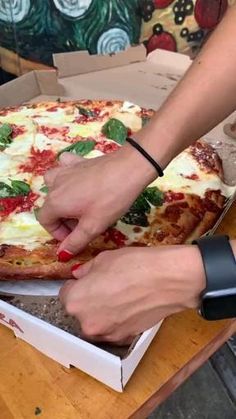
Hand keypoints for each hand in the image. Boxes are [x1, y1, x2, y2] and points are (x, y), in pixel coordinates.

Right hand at [38, 145, 155, 257]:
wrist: (129, 169)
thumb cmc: (110, 200)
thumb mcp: (93, 226)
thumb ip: (75, 242)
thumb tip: (62, 254)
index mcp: (55, 202)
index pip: (45, 222)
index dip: (57, 233)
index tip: (74, 238)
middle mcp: (55, 185)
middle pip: (51, 206)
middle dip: (63, 220)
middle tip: (83, 226)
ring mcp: (65, 170)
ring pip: (53, 185)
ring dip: (61, 197)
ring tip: (78, 206)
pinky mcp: (77, 161)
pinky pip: (64, 167)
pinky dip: (67, 175)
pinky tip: (78, 181)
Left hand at [59, 245, 205, 342]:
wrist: (167, 280)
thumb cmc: (134, 265)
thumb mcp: (104, 259)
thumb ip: (86, 270)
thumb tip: (79, 276)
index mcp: (75, 301)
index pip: (65, 294)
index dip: (77, 285)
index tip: (87, 280)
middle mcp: (86, 322)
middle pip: (79, 311)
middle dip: (88, 299)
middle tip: (105, 285)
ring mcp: (105, 333)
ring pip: (95, 321)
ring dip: (101, 311)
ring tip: (119, 295)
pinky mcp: (123, 338)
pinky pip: (112, 328)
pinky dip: (116, 319)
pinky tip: (129, 305)